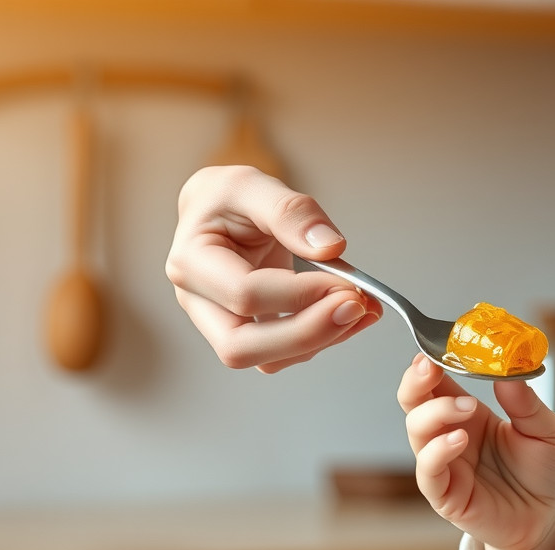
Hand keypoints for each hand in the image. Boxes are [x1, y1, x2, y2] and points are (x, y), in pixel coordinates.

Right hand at [165, 165, 382, 372]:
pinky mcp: (251, 333)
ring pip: (268, 360)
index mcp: (190, 262)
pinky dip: (325, 338)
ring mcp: (222, 324)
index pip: (244, 295)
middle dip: (307, 334)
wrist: (221, 212)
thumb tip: (330, 247)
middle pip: (242, 347)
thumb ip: (290, 211)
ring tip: (364, 308)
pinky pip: (286, 353)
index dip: (300, 294)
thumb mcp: (252, 185)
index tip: (345, 281)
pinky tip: (355, 314)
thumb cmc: (227, 198)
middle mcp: (198, 302)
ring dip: (322, 340)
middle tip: (356, 308)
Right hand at [398, 354, 554, 549]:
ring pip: (416, 431)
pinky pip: (428, 471)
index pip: (438, 381)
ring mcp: (445, 465)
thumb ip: (527, 404)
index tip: (443, 342)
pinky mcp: (445, 495)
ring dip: (436, 412)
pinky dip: (438, 452)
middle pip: (414, 401)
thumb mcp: (547, 432)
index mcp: (470, 414)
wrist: (550, 519)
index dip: (435, 361)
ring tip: (468, 407)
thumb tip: (508, 373)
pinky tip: (460, 440)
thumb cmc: (545, 474)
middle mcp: (450, 435)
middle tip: (432, 365)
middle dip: (416, 380)